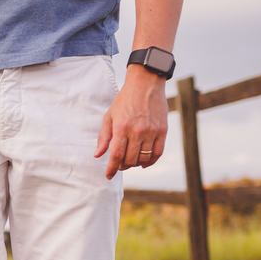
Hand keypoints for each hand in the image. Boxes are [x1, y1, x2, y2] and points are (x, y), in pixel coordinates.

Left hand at [95, 64, 169, 179]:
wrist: (146, 83)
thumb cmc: (124, 100)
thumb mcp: (109, 116)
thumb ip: (104, 137)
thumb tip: (97, 155)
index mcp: (122, 127)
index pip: (116, 155)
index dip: (111, 169)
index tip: (108, 176)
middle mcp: (138, 131)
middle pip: (130, 160)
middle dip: (122, 166)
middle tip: (119, 164)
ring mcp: (152, 131)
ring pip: (143, 159)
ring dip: (135, 164)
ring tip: (130, 161)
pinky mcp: (163, 130)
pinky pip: (158, 153)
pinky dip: (150, 161)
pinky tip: (144, 163)